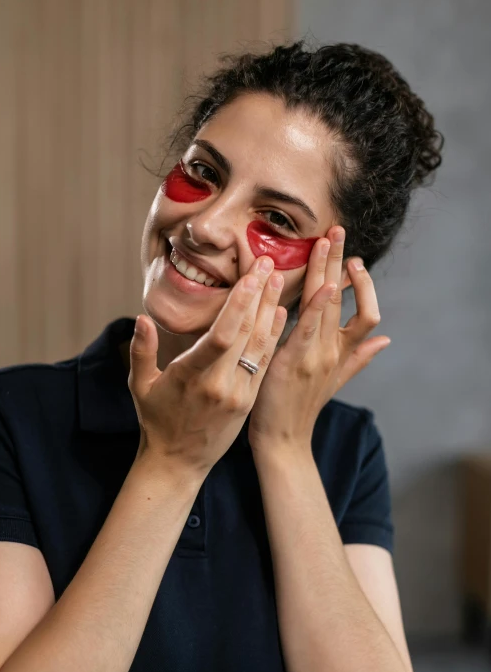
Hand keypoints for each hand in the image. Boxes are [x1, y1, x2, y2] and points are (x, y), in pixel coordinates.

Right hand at [127, 255, 285, 477]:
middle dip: (259, 295)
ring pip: (260, 345)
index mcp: (192, 377)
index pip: (221, 335)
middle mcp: (220, 384)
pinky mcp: (249, 401)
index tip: (250, 276)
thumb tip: (142, 318)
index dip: (239, 304)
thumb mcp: (140, 386)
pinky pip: (264, 363)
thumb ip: (141, 351)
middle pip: (245, 333)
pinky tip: (280, 313)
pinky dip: (273, 336)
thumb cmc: (156, 420)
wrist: (179, 463)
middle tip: (268, 262)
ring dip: (271, 310)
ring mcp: (239, 394)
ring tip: (278, 278)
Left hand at [247, 226, 390, 453]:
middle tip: (339, 230)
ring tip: (327, 241)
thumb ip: (359, 359)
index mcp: (341, 354)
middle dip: (342, 263)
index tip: (353, 263)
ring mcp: (316, 356)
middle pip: (347, 299)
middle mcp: (333, 351)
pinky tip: (322, 284)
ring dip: (327, 271)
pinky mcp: (294, 362)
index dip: (364, 286)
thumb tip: (386, 341)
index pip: (365, 312)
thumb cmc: (301, 409)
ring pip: (328, 306)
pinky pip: (308, 328)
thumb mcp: (334, 382)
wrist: (284, 441)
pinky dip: (318, 306)